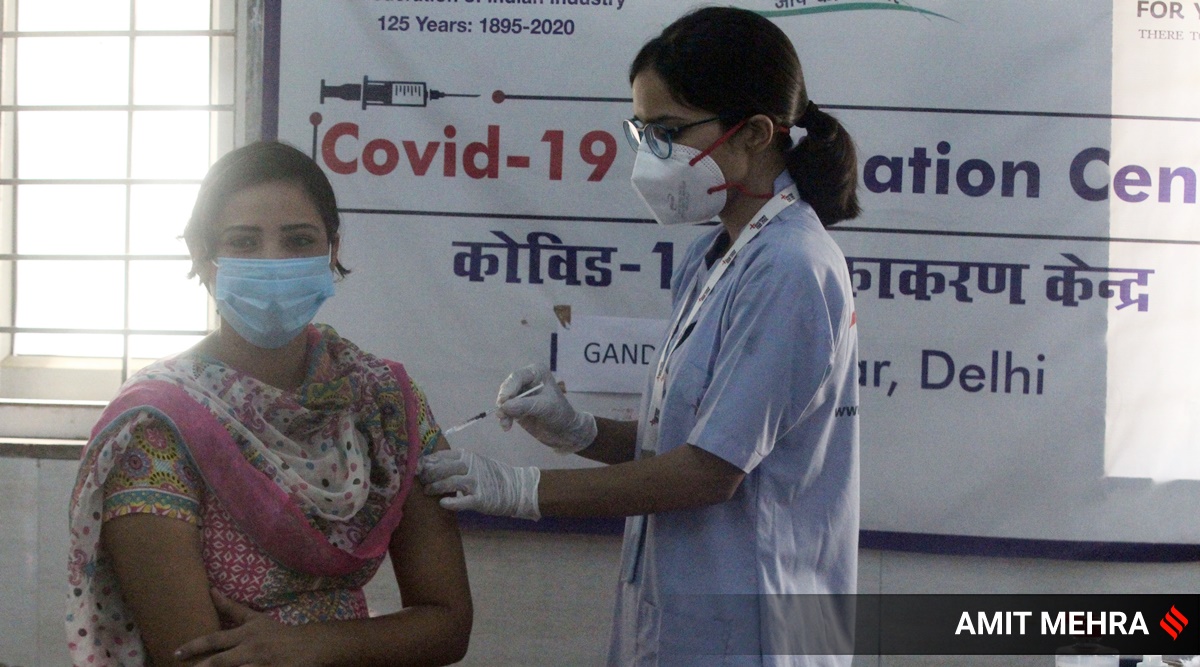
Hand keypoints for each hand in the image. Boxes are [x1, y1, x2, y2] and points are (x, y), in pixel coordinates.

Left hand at [174, 589, 324, 666]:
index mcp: (245, 635)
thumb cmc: (276, 632)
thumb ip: (232, 608)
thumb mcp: (255, 619)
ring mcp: (261, 666)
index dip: (194, 646)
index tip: (176, 652)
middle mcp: (250, 650)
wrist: (307, 646)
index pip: (215, 640)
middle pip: (220, 662)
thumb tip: (210, 591)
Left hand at [418, 449, 540, 519]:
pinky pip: (463, 500)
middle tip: (419, 481)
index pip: (441, 456)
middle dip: (427, 475)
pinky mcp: (481, 498)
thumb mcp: (474, 462)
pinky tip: (442, 503)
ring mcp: (476, 482)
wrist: (516, 487)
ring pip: (450, 482)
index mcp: (467, 456)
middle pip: (443, 468)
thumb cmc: (491, 475)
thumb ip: (455, 463)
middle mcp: (470, 466)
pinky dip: (451, 502)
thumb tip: (428, 465)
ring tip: (427, 491)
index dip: (426, 462)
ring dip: (435, 487)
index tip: (414, 468)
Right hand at [495, 364, 596, 453]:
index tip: (503, 402)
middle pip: (507, 387)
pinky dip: (504, 418)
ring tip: (506, 424)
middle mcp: (526, 380)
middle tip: (501, 414)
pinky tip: (506, 426)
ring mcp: (520, 394)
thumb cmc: (560, 414)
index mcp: (536, 373)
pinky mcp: (516, 407)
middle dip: (504, 401)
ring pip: (504, 400)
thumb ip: (525, 405)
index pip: (517, 377)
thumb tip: (504, 406)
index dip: (508, 389)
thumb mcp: (545, 407)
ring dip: (502, 412)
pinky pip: (505, 410)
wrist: (565, 431)